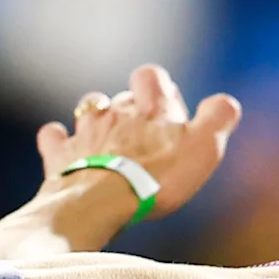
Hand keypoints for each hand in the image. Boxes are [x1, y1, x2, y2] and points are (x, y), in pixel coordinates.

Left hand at [38, 65, 242, 220]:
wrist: (102, 203)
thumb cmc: (157, 177)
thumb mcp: (203, 148)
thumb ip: (218, 119)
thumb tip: (226, 103)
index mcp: (152, 108)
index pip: (153, 76)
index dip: (159, 88)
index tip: (167, 111)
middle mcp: (116, 112)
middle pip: (123, 96)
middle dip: (132, 108)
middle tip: (143, 136)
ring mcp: (86, 132)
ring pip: (89, 108)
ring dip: (97, 118)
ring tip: (107, 141)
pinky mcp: (60, 156)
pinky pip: (53, 136)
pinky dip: (58, 139)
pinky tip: (64, 149)